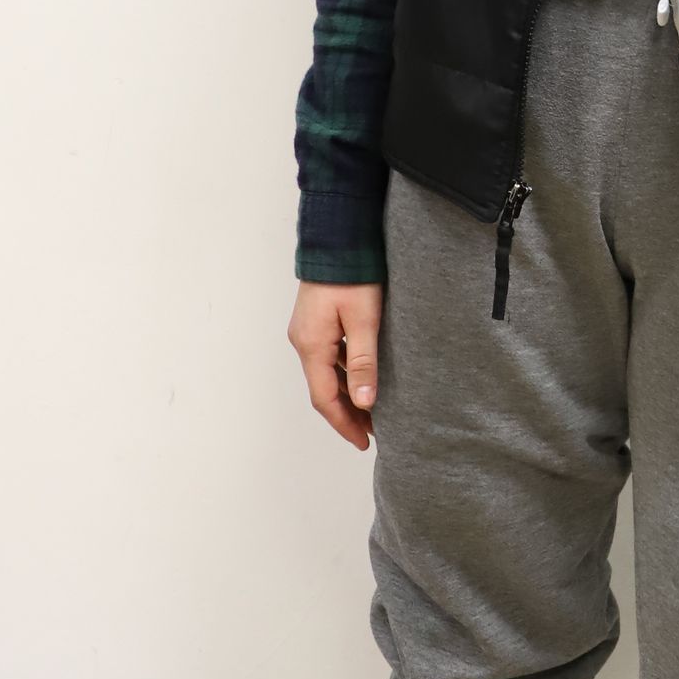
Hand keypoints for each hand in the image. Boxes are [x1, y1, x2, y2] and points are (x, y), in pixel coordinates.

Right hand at [289, 281, 383, 450]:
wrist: (338, 236)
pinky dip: (346, 374)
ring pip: (327, 374)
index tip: (365, 442)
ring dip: (347, 394)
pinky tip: (365, 378)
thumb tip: (365, 402)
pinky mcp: (317, 321)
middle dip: (347, 414)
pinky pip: (330, 357)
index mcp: (311, 345)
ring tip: (374, 410)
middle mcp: (304, 341)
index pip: (325, 398)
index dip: (344, 424)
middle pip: (324, 390)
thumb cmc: (352, 275)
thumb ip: (364, 362)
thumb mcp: (364, 320)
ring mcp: (308, 331)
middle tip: (373, 433)